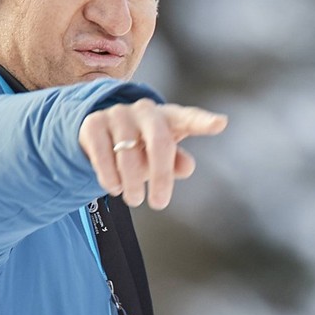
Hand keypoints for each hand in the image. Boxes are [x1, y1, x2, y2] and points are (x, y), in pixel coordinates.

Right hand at [78, 99, 227, 208]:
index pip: (189, 118)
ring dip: (132, 182)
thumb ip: (175, 161)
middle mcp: (145, 110)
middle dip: (161, 176)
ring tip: (134, 199)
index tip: (220, 124)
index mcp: (168, 117)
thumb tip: (187, 166)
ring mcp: (118, 114)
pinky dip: (109, 176)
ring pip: (128, 152)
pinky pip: (103, 154)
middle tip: (159, 204)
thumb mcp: (161, 155)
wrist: (99, 133)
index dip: (203, 122)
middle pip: (160, 142)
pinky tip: (114, 187)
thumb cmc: (141, 145)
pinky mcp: (94, 124)